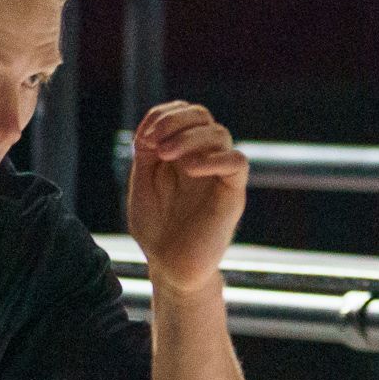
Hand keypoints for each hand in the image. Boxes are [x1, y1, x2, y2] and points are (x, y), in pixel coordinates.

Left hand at [127, 101, 247, 292]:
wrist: (169, 266)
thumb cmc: (157, 228)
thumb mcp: (143, 184)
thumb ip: (147, 154)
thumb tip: (152, 127)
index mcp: (182, 152)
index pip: (183, 113)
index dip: (162, 115)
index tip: (141, 138)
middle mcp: (204, 157)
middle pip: (202, 116)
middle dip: (174, 120)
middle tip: (153, 142)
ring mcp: (219, 174)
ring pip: (219, 133)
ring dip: (189, 137)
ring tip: (165, 155)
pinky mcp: (232, 193)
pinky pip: (237, 162)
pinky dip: (215, 157)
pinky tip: (190, 169)